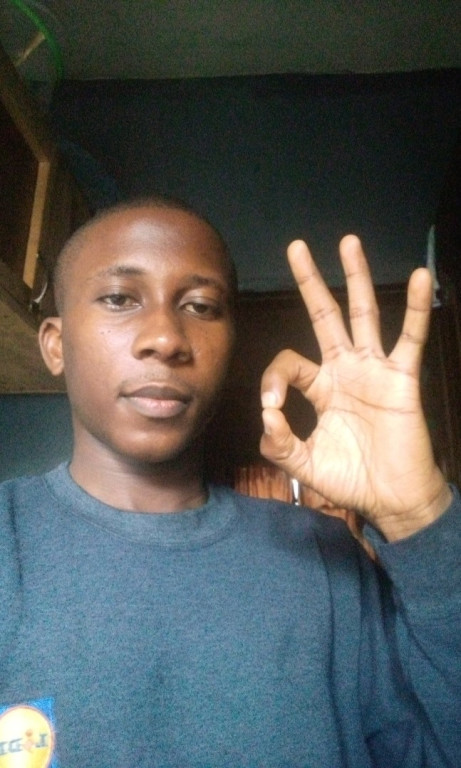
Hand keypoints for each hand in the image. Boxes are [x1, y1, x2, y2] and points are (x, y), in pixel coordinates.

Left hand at [260, 236, 451, 540]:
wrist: (391, 500)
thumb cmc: (351, 480)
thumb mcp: (303, 464)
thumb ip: (278, 443)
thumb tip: (267, 414)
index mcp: (322, 387)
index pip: (289, 362)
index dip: (273, 380)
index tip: (272, 409)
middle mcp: (346, 370)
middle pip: (324, 315)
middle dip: (310, 282)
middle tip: (296, 246)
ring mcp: (374, 369)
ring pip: (363, 314)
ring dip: (356, 277)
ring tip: (348, 242)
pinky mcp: (402, 378)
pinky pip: (411, 337)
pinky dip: (416, 308)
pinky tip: (420, 277)